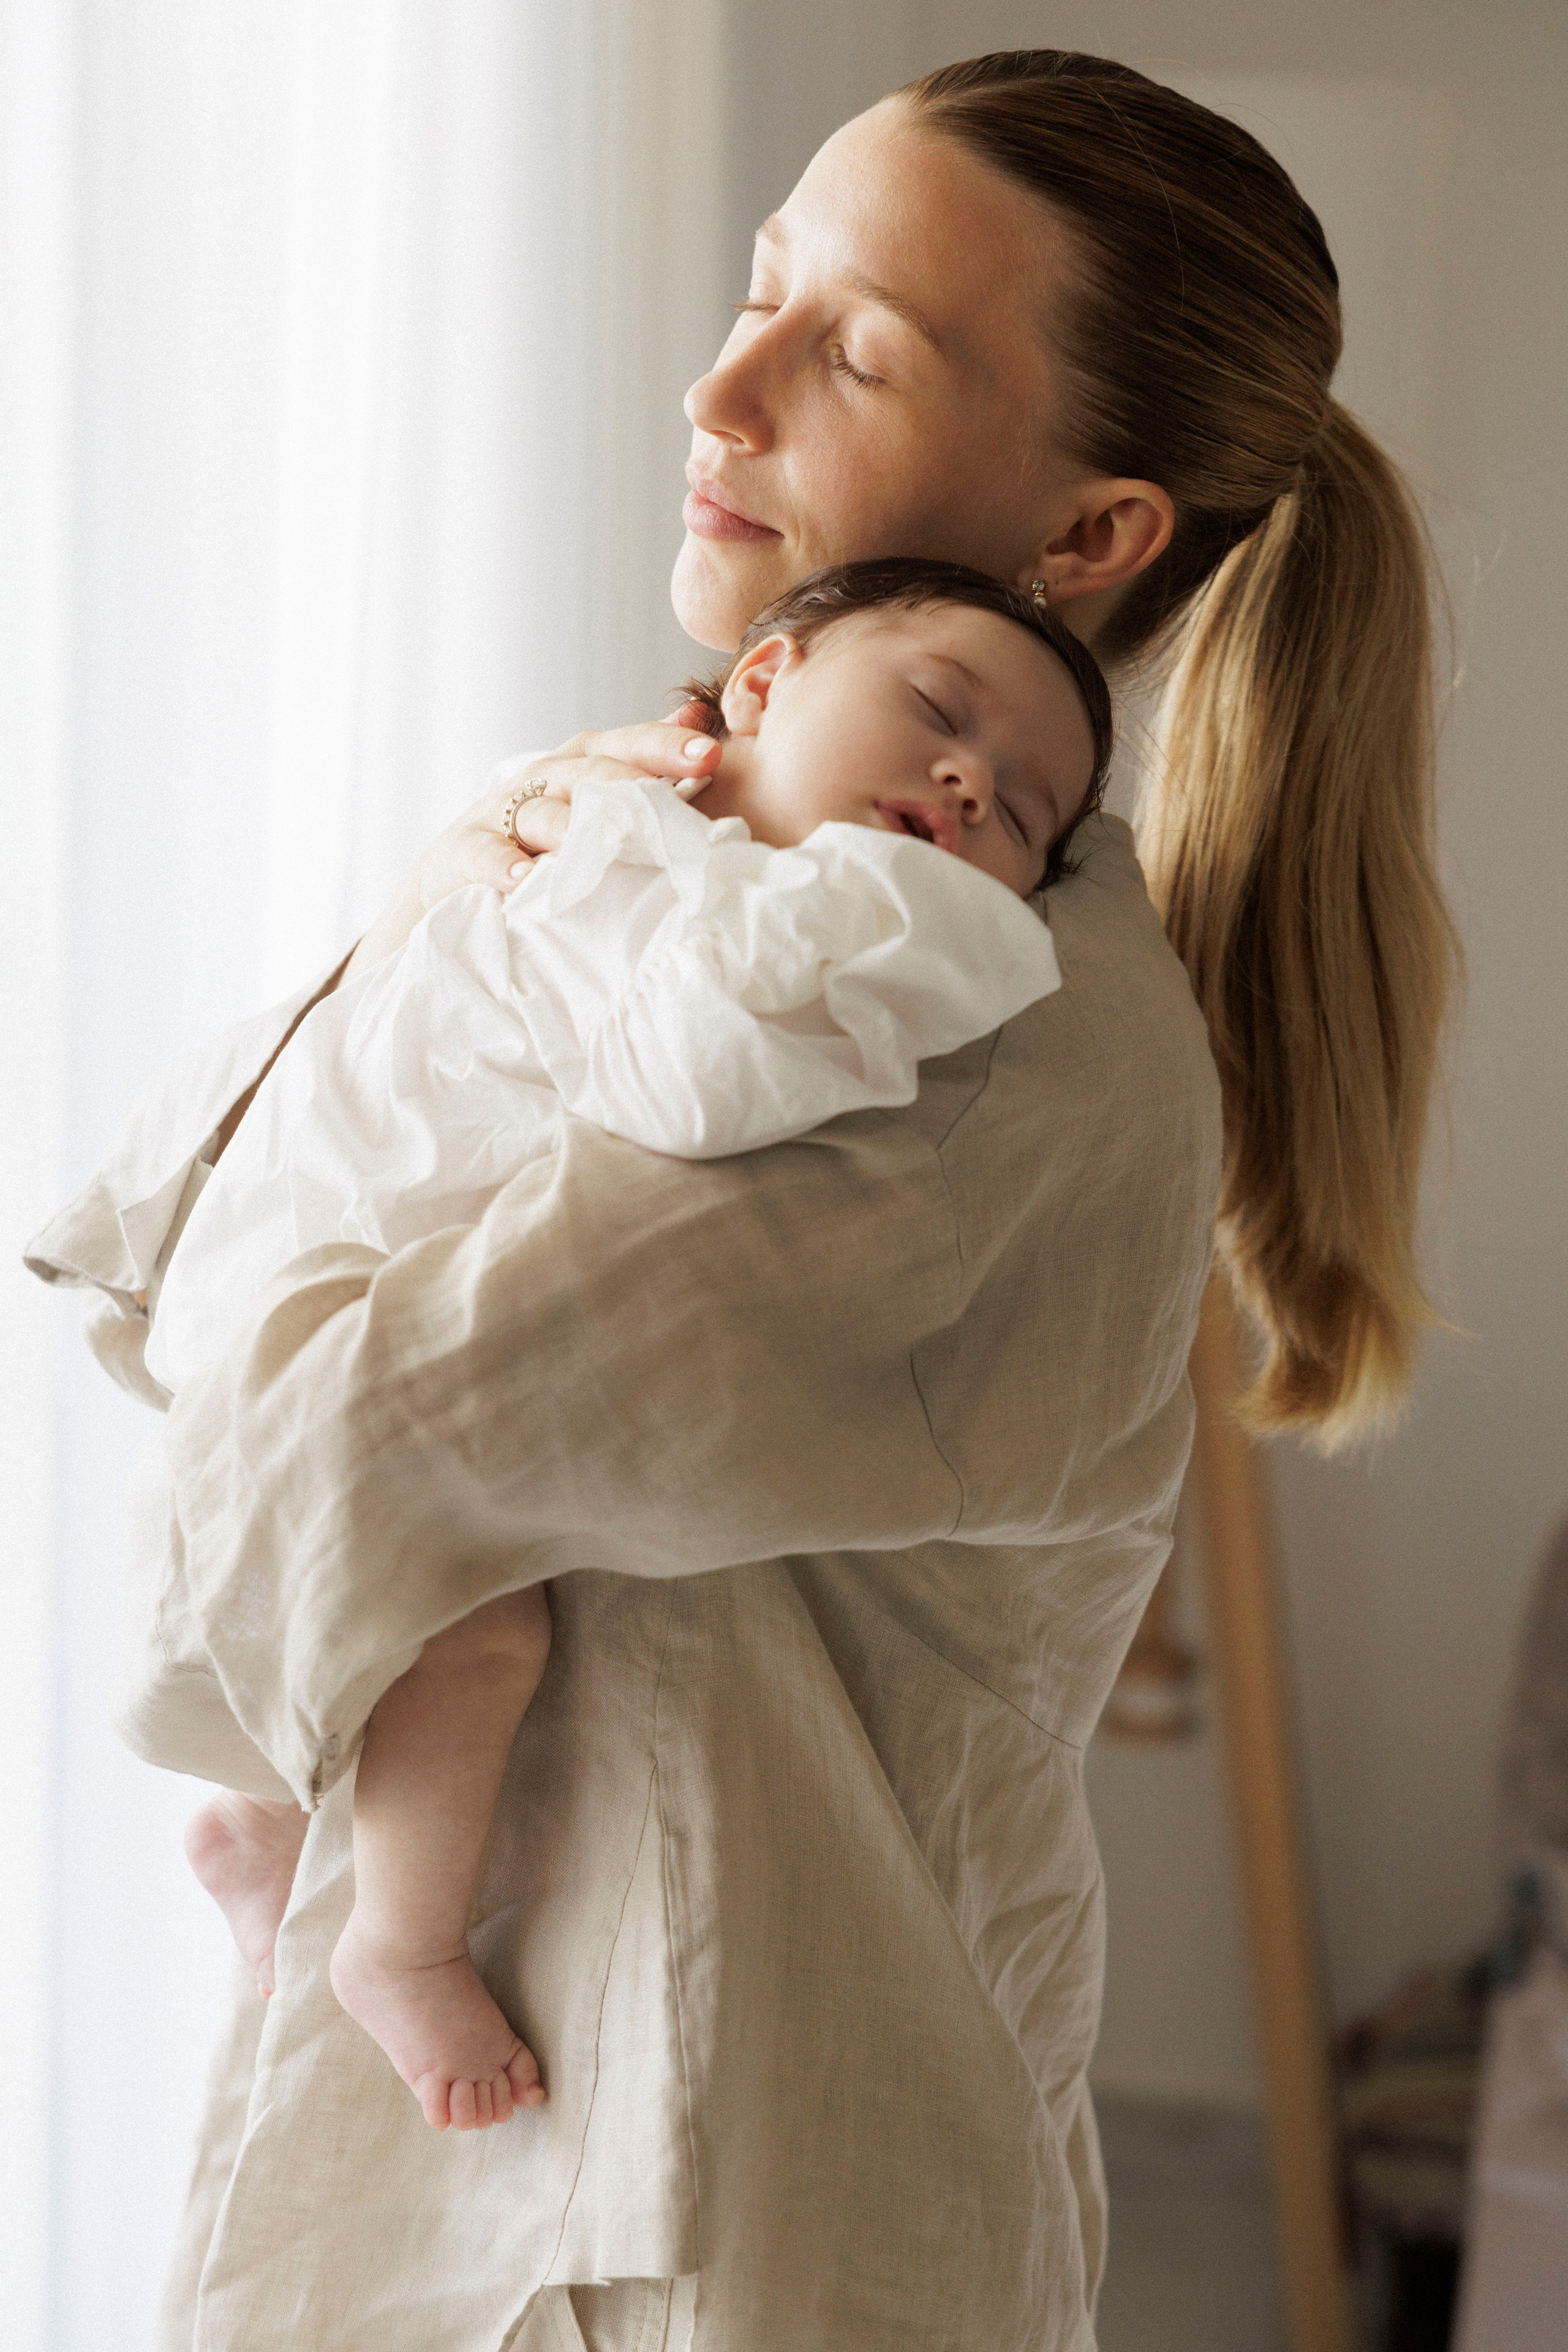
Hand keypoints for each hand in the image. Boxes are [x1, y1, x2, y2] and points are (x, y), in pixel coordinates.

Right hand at [342, 708, 718, 981]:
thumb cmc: (542, 839)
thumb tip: (701, 717)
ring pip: (539, 811)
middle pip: (589, 770)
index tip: (710, 753)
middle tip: (672, 791)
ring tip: (597, 839)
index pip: (625, 745)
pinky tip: (523, 879)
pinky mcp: (462, 853)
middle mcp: (543, 780)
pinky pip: (482, 854)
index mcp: (579, 766)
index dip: (665, 746)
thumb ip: (643, 765)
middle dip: (633, 778)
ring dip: (570, 824)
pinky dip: (501, 864)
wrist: (454, 877)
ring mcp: (501, 815)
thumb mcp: (592, 800)